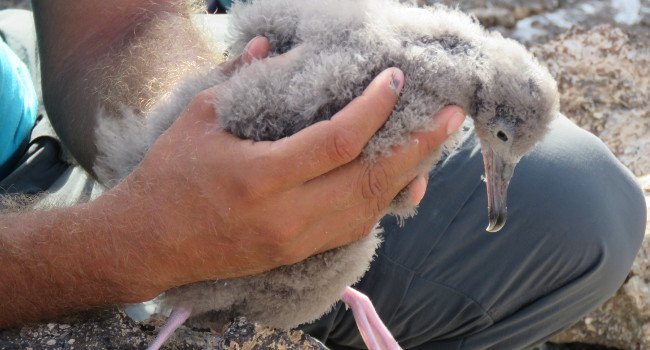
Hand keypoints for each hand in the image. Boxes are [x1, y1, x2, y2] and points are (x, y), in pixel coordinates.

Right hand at [94, 38, 465, 300]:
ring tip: (434, 145)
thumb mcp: (198, 121)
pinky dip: (381, 200)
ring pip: (371, 210)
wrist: (149, 244)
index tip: (395, 79)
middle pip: (371, 182)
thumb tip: (271, 48)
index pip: (338, 141)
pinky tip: (398, 178)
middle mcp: (288, 215)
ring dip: (407, 175)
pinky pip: (354, 226)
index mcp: (262, 177)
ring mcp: (297, 241)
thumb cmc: (169, 179)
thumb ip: (240, 82)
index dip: (374, 108)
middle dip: (419, 147)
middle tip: (451, 117)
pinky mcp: (299, 253)